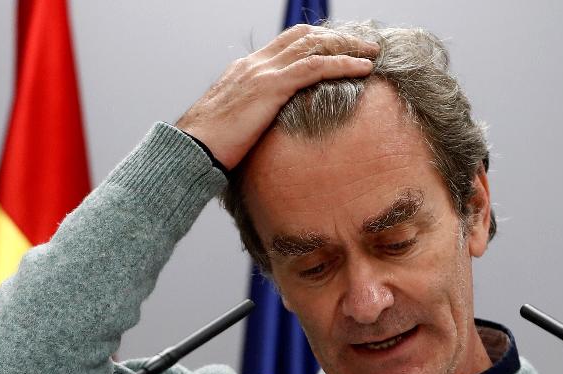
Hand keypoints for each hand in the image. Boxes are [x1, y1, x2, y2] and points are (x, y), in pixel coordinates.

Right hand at [176, 25, 377, 169]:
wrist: (190, 149)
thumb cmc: (207, 147)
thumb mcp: (232, 127)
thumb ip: (251, 120)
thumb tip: (264, 136)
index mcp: (244, 70)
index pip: (286, 44)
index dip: (316, 42)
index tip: (339, 49)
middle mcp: (254, 64)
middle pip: (303, 36)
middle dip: (336, 37)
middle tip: (363, 45)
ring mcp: (263, 72)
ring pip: (314, 46)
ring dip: (347, 47)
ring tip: (372, 53)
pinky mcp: (271, 87)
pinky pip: (316, 67)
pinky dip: (343, 64)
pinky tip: (363, 69)